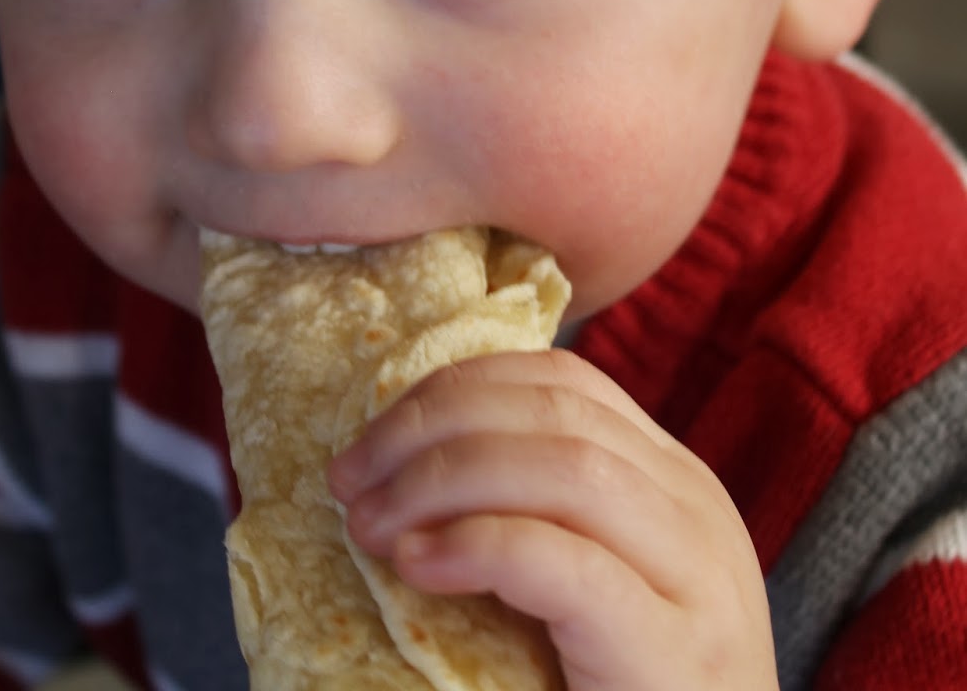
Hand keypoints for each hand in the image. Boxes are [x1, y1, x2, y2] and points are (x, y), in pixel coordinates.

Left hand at [328, 349, 778, 690]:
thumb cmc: (622, 689)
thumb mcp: (589, 583)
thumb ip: (537, 516)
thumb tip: (402, 466)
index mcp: (670, 480)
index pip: (561, 383)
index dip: (457, 388)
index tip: (377, 433)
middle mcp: (694, 508)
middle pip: (553, 411)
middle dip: (430, 427)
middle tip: (349, 478)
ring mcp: (695, 577)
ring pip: (564, 467)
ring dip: (441, 479)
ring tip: (369, 523)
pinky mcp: (674, 651)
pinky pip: (568, 566)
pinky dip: (480, 546)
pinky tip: (418, 564)